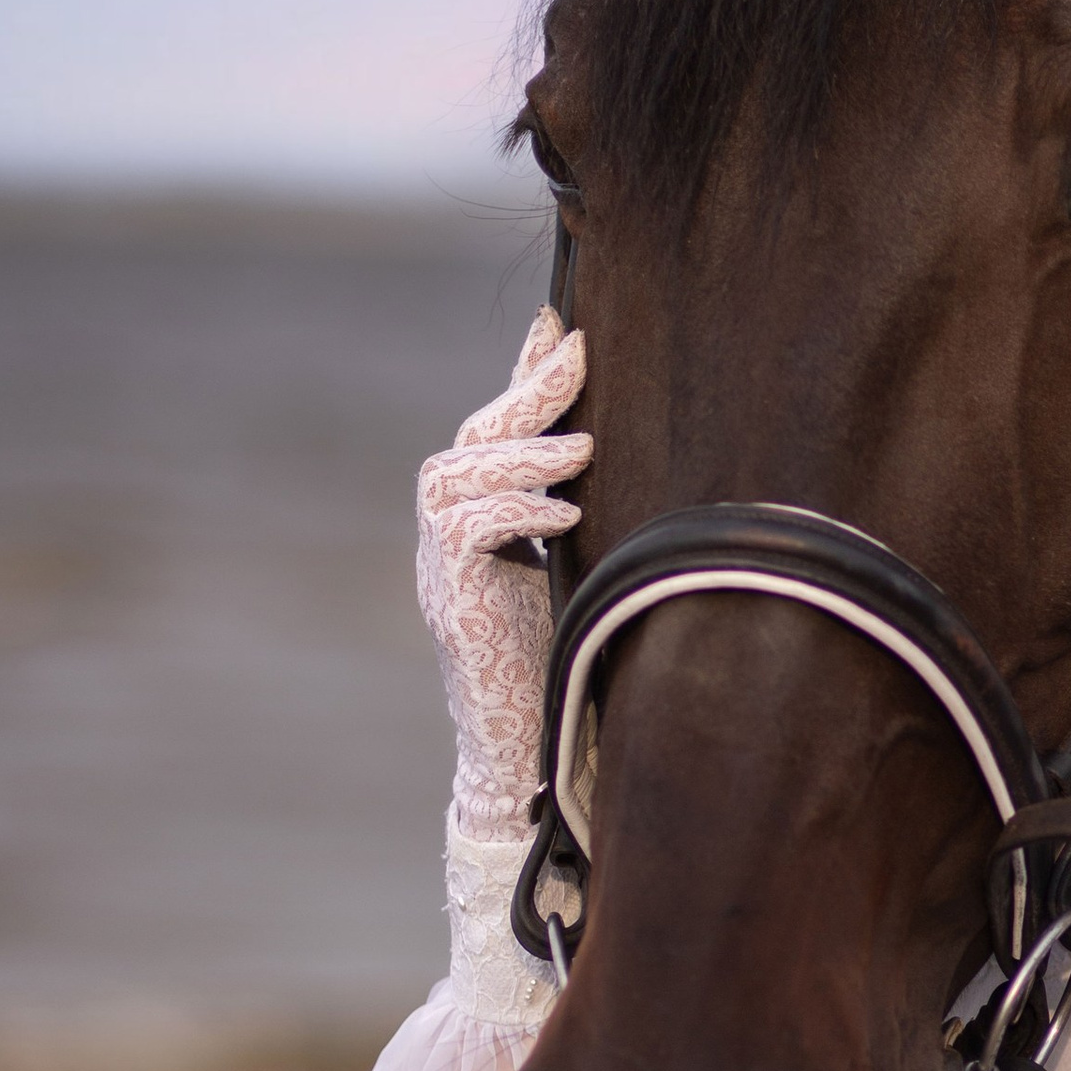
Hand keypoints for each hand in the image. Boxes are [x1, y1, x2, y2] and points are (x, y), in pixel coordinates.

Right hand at [416, 310, 590, 841]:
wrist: (524, 749)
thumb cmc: (561, 662)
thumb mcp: (578, 570)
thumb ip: (584, 517)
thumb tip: (632, 457)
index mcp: (480, 518)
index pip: (497, 429)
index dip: (523, 374)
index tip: (561, 322)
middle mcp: (448, 533)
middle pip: (474, 438)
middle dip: (526, 391)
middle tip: (579, 351)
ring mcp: (438, 566)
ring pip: (457, 477)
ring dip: (522, 454)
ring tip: (582, 448)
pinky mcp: (447, 601)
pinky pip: (466, 532)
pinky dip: (515, 513)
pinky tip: (563, 513)